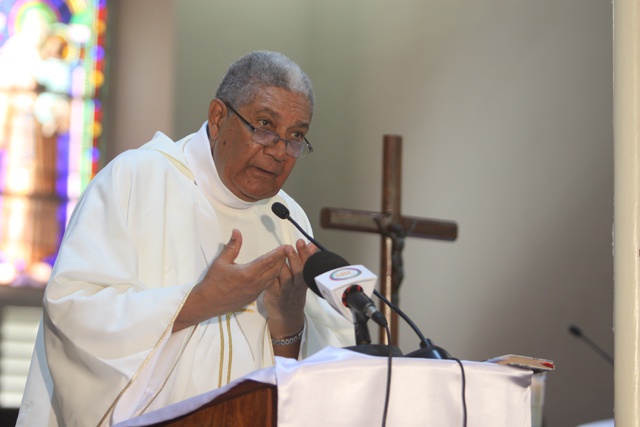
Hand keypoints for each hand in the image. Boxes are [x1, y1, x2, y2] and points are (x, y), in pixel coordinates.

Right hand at [173, 229, 287, 331]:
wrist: (207, 303)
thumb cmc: (213, 282)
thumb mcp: (221, 261)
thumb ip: (232, 246)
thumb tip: (237, 232)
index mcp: (248, 273)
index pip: (268, 261)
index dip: (278, 253)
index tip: (285, 246)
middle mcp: (255, 284)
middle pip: (275, 270)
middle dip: (282, 259)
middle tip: (287, 251)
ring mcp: (255, 292)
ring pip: (272, 278)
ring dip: (279, 268)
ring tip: (283, 259)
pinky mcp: (253, 298)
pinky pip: (267, 285)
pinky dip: (272, 277)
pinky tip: (273, 272)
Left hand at [264, 240, 317, 338]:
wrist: (287, 316)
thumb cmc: (293, 293)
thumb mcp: (302, 277)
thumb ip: (306, 259)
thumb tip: (312, 244)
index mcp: (304, 278)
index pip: (307, 263)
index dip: (305, 252)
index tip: (301, 241)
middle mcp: (297, 285)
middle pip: (298, 271)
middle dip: (294, 258)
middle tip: (289, 247)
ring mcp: (286, 291)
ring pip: (286, 278)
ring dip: (282, 266)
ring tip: (278, 256)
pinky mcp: (275, 296)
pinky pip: (273, 285)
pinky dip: (271, 277)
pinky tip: (267, 268)